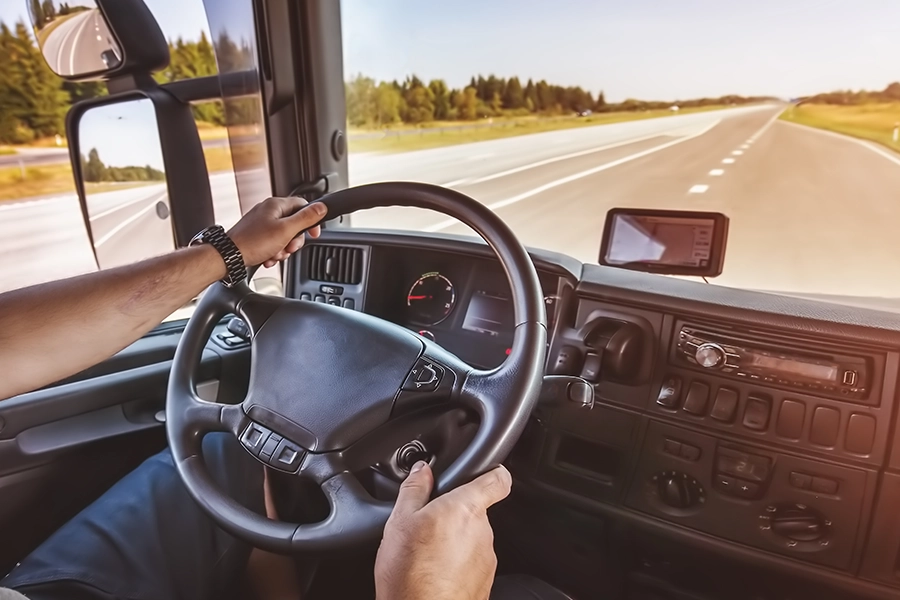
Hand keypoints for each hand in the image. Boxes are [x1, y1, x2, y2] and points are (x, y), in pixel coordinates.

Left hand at [227, 197, 326, 267]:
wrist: (229, 257)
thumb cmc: (253, 243)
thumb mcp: (286, 230)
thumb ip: (306, 218)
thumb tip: (322, 207)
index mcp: (275, 205)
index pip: (303, 205)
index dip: (311, 220)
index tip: (313, 234)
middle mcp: (267, 212)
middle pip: (294, 223)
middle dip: (294, 240)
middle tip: (289, 247)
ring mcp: (260, 224)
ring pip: (284, 236)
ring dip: (284, 248)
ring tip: (276, 254)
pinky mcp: (255, 236)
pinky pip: (272, 243)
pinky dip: (273, 252)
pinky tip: (268, 257)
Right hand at [374, 462, 511, 599]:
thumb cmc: (411, 573)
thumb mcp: (400, 522)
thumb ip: (414, 489)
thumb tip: (422, 470)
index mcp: (465, 508)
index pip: (498, 480)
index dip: (494, 472)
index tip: (487, 472)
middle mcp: (483, 531)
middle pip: (476, 512)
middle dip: (455, 515)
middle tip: (429, 524)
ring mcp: (486, 558)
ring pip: (472, 539)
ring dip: (454, 541)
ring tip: (426, 553)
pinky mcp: (484, 580)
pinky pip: (471, 562)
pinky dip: (456, 564)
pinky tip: (433, 571)